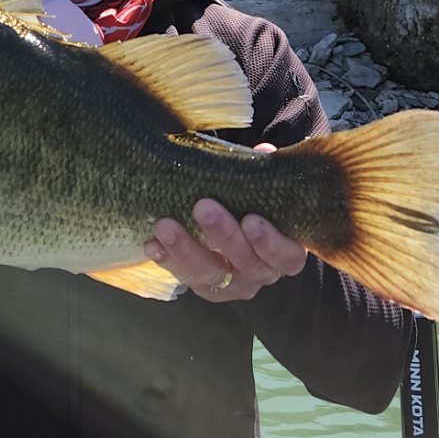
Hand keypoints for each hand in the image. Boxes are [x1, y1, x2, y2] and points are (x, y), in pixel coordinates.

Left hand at [144, 144, 307, 301]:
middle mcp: (261, 272)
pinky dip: (167, 259)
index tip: (250, 219)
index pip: (286, 256)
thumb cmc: (253, 200)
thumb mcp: (261, 186)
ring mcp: (231, 283)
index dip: (271, 243)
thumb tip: (263, 152)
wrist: (232, 216)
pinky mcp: (203, 286)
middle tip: (203, 207)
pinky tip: (152, 244)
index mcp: (284, 251)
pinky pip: (185, 277)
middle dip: (224, 236)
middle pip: (247, 264)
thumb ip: (263, 172)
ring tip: (165, 225)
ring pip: (210, 274)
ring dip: (186, 249)